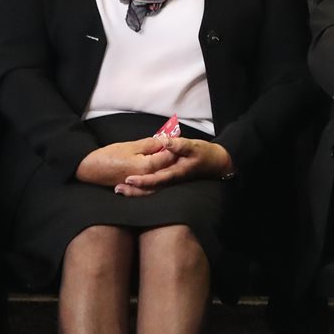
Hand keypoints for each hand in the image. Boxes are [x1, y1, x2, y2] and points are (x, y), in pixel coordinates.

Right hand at [75, 138, 177, 195]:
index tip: (177, 136)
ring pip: (162, 176)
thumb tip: (165, 141)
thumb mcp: (130, 146)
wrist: (91, 170)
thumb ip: (150, 144)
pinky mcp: (138, 187)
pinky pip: (153, 182)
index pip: (169, 156)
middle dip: (173, 156)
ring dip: (166, 165)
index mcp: (148, 167)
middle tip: (176, 144)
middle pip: (168, 167)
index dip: (175, 145)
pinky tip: (159, 169)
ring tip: (168, 155)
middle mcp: (149, 178)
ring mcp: (144, 185)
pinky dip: (158, 175)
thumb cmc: (108, 156)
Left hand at [118, 138, 233, 193]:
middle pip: (151, 189)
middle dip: (134, 191)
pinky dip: (142, 187)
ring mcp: (170, 181)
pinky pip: (154, 186)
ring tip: (119, 190)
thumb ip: (179, 145)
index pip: (156, 179)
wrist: (216, 163)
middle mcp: (171, 180)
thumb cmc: (205, 153)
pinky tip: (131, 186)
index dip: (143, 181)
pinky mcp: (169, 179)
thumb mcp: (194, 146)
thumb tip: (165, 142)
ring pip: (151, 190)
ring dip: (136, 191)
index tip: (129, 179)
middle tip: (117, 189)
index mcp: (175, 173)